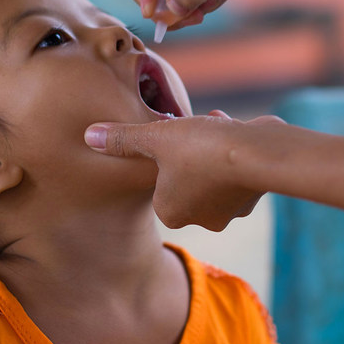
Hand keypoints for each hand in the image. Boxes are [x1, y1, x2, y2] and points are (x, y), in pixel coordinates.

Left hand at [84, 110, 287, 230]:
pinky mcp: (253, 196)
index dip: (162, 158)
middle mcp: (200, 219)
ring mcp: (230, 210)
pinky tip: (234, 130)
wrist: (255, 153)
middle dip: (188, 152)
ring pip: (212, 173)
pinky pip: (235, 170)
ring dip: (210, 147)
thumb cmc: (199, 148)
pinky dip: (232, 150)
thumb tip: (88, 136)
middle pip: (185, 179)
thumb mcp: (155, 137)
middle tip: (190, 131)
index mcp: (170, 213)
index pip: (157, 185)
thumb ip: (122, 139)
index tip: (168, 139)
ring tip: (213, 123)